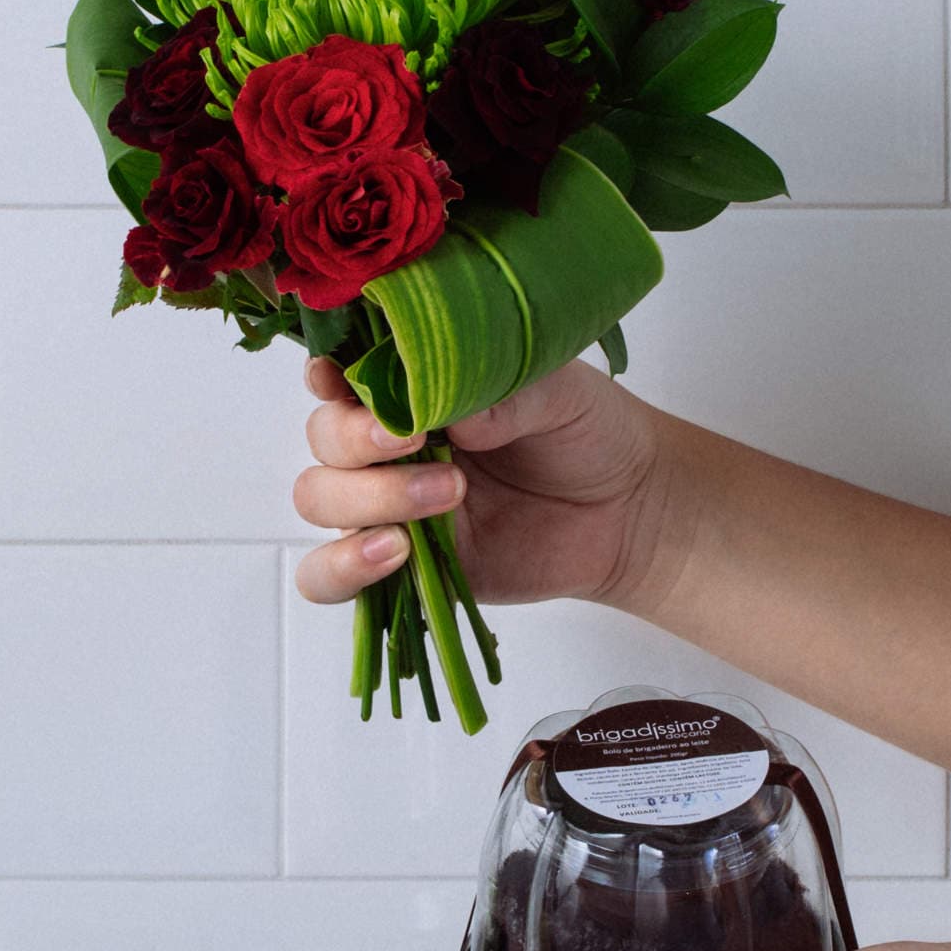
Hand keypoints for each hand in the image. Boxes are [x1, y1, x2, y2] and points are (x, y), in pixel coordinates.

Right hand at [291, 356, 676, 609]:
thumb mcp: (558, 391)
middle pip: (324, 440)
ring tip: (447, 496)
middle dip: (359, 442)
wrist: (629, 509)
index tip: (340, 378)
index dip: (327, 376)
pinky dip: (343, 567)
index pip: (339, 374)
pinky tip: (394, 554)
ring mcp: (389, 506)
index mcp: (412, 386)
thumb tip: (452, 413)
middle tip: (422, 443)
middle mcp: (387, 444)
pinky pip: (332, 576)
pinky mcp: (403, 566)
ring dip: (366, 499)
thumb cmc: (587, 432)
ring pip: (321, 500)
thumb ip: (502, 393)